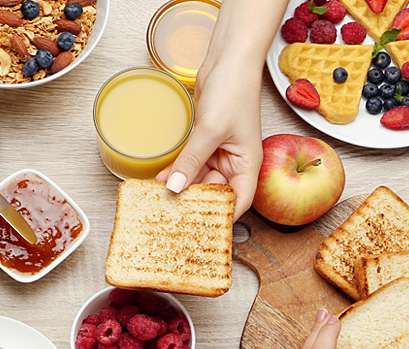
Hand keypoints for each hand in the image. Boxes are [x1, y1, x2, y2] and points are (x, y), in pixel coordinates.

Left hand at [155, 57, 262, 220]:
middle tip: (171, 213)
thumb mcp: (210, 131)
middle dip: (194, 202)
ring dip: (182, 186)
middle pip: (215, 192)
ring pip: (199, 178)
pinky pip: (191, 163)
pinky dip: (177, 170)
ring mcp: (220, 152)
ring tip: (160, 197)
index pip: (238, 202)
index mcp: (248, 165)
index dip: (221, 217)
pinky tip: (161, 178)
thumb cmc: (234, 91)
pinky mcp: (206, 142)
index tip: (200, 229)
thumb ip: (191, 161)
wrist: (228, 60)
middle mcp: (235, 163)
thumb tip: (175, 187)